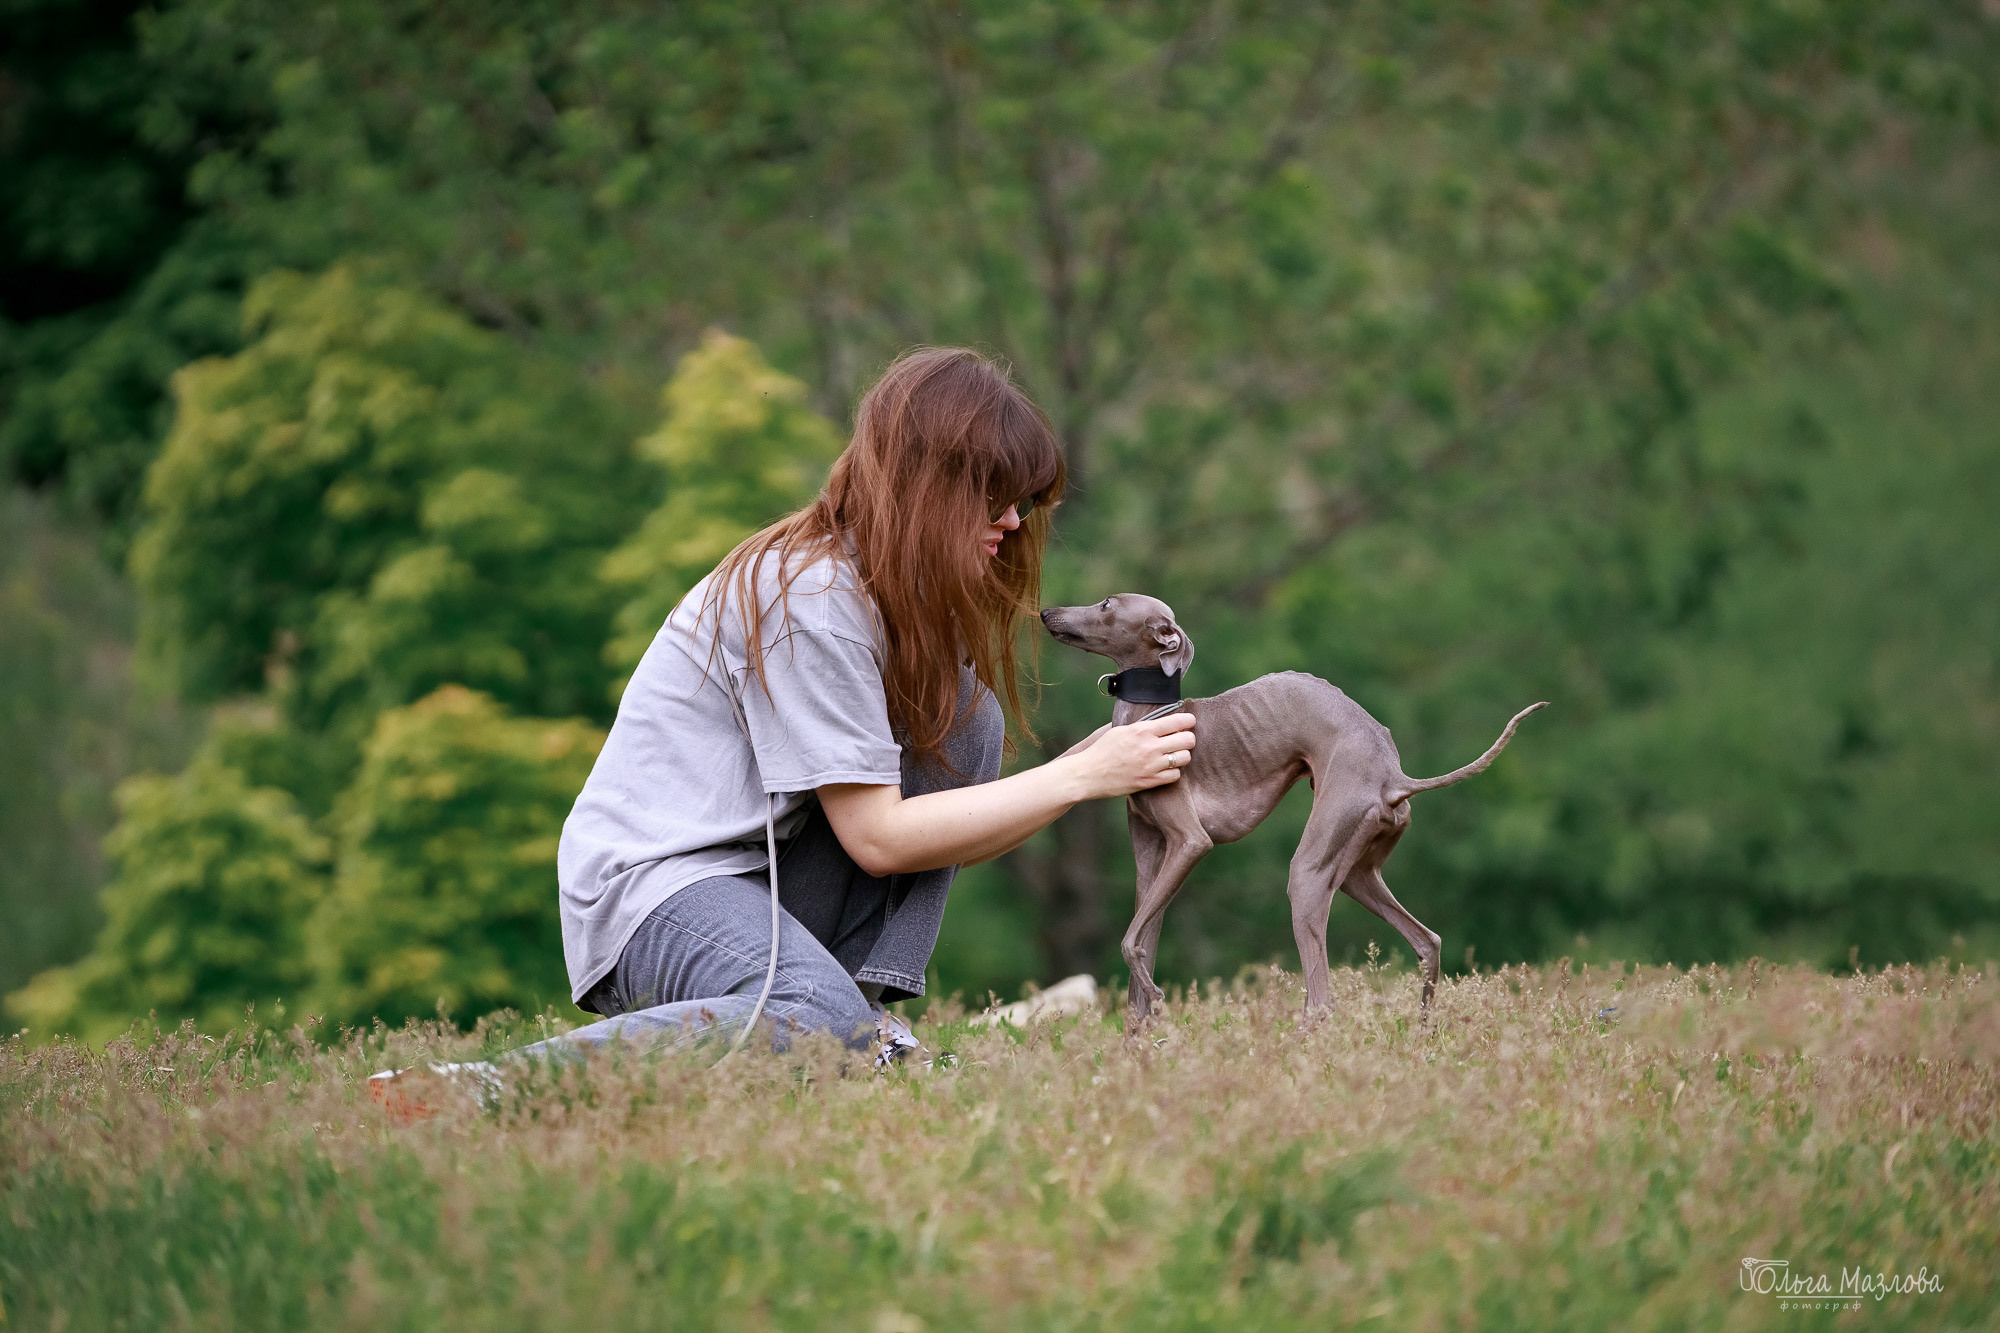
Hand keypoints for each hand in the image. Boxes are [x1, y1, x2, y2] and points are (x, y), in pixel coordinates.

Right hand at [1056, 712, 1196, 799]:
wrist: (1088, 774)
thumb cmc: (1102, 750)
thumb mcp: (1121, 730)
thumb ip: (1142, 726)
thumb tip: (1161, 722)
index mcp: (1142, 730)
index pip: (1178, 721)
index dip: (1189, 720)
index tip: (1189, 722)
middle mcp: (1150, 747)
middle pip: (1187, 740)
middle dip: (1188, 738)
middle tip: (1183, 740)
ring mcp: (1151, 765)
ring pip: (1184, 758)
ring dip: (1182, 755)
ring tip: (1174, 755)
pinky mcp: (1150, 781)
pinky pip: (1175, 775)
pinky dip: (1173, 771)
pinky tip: (1165, 768)